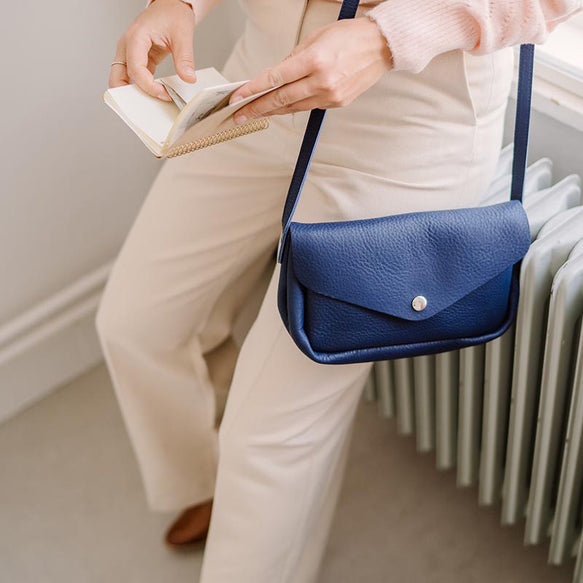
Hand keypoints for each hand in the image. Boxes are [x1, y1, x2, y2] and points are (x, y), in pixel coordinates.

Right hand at [109, 0, 195, 100]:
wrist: (171, 5)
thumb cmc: (172, 14)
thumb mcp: (182, 35)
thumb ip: (185, 59)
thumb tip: (188, 78)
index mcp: (136, 38)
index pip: (135, 69)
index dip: (148, 86)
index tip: (165, 95)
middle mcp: (127, 47)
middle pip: (117, 77)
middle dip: (130, 94)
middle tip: (148, 105)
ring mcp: (130, 54)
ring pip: (122, 79)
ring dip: (135, 92)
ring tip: (153, 102)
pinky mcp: (137, 59)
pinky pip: (134, 78)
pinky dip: (143, 88)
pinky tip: (157, 94)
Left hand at [228, 16, 392, 122]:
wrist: (381, 46)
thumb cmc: (350, 36)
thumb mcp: (316, 37)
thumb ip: (293, 58)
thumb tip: (275, 75)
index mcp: (314, 60)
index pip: (275, 78)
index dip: (254, 89)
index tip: (238, 97)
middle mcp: (322, 81)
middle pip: (281, 99)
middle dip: (257, 108)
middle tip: (239, 115)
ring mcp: (330, 95)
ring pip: (293, 107)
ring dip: (271, 111)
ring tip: (254, 114)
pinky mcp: (337, 103)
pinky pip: (308, 107)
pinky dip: (292, 107)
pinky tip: (280, 108)